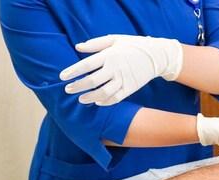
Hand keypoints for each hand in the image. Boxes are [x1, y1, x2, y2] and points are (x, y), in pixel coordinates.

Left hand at [60, 35, 182, 105]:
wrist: (156, 55)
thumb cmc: (133, 45)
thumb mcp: (114, 39)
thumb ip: (95, 44)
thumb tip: (77, 47)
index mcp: (109, 55)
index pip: (86, 65)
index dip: (73, 72)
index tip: (62, 77)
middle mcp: (115, 68)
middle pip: (92, 81)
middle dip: (78, 86)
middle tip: (68, 89)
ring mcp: (124, 79)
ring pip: (103, 92)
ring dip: (90, 97)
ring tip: (81, 99)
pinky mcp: (131, 88)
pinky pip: (116, 98)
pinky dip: (105, 102)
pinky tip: (97, 102)